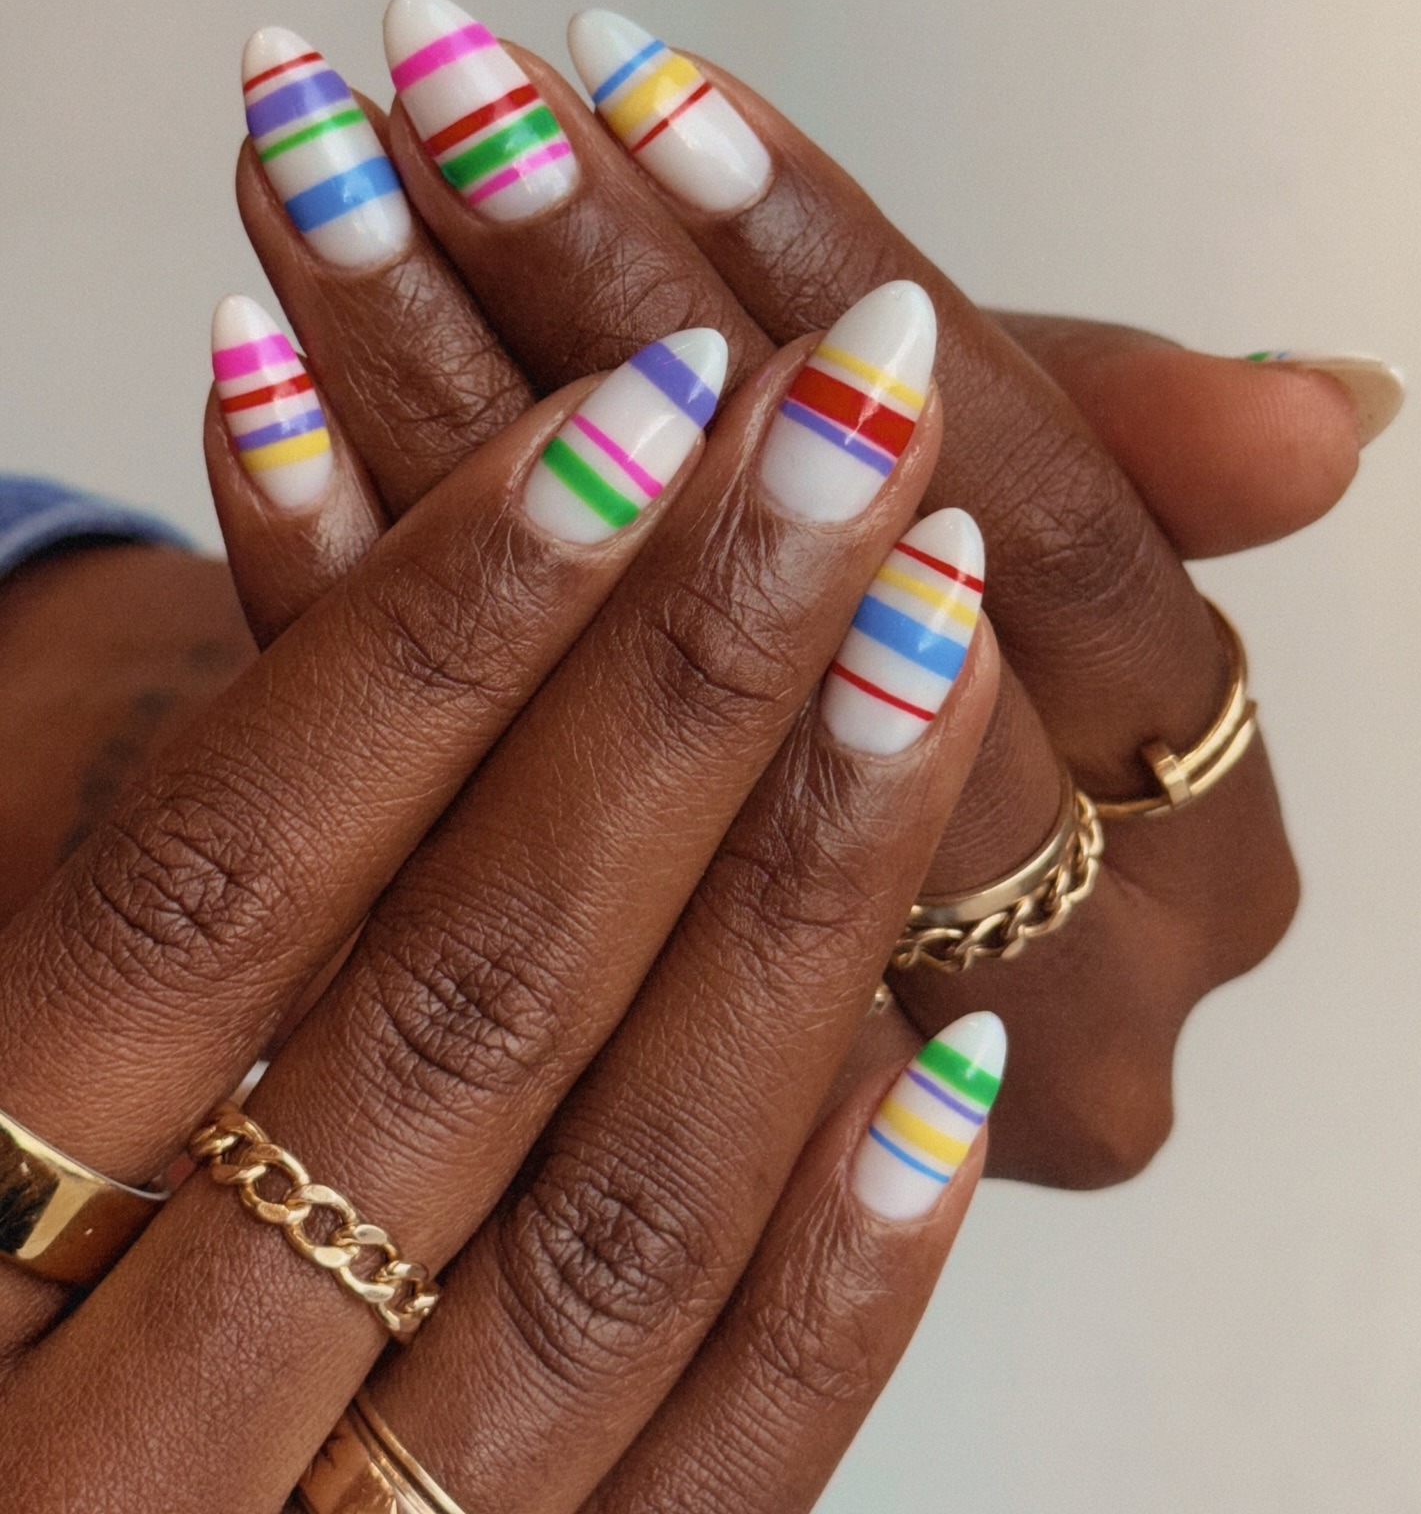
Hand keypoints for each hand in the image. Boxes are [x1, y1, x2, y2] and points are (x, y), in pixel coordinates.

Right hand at [0, 308, 1007, 1509]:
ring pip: (622, 1212)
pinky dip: (841, 1270)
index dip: (432, 620)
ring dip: (807, 892)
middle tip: (853, 429)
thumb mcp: (28, 984)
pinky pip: (719, 1478)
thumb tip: (278, 394)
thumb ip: (156, 846)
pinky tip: (947, 1042)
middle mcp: (133, 1434)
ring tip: (936, 630)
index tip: (633, 404)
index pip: (215, 880)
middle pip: (460, 998)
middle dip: (691, 677)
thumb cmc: (18, 1220)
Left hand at [228, 0, 1383, 1184]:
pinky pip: (446, 794)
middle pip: (826, 602)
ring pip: (615, 684)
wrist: (772, 924)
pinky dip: (338, 562)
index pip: (1060, 536)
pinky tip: (250, 375)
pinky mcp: (610, 1025)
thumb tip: (1341, 415)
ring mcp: (823, 1022)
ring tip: (332, 167)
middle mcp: (1039, 968)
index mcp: (1195, 846)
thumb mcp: (1067, 569)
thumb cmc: (960, 679)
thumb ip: (1150, 484)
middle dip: (625, 315)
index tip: (665, 87)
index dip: (858, 292)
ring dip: (454, 393)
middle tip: (461, 91)